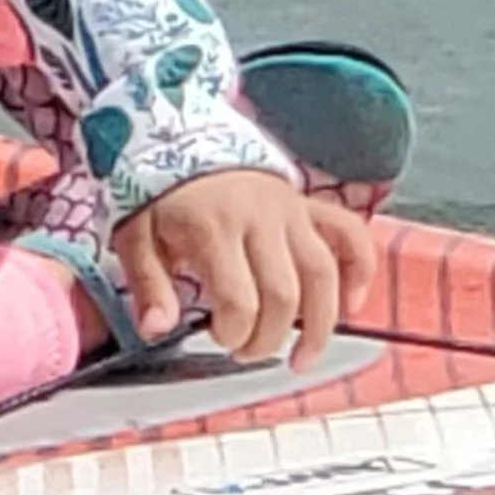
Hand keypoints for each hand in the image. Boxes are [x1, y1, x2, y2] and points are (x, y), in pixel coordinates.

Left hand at [115, 171, 375, 372]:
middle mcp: (259, 216)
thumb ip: (148, 284)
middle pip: (284, 293)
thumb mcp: (135, 234)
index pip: (239, 298)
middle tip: (247, 351)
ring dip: (320, 326)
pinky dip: (360, 271)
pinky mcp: (307, 205)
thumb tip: (156, 330)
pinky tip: (351, 306)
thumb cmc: (160, 193)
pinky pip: (350, 236)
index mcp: (213, 225)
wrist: (182, 136)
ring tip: (303, 358)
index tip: (219, 338)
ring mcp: (289, 209)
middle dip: (269, 338)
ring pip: (323, 274)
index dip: (235, 333)